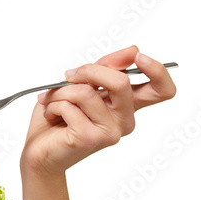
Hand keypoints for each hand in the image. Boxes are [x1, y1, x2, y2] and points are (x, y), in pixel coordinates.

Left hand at [20, 45, 176, 177]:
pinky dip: (53, 104)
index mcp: (127, 105)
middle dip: (91, 71)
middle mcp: (124, 120)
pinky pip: (70, 106)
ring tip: (52, 101)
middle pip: (122, 83)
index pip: (162, 90)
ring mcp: (110, 132)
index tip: (138, 56)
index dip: (157, 71)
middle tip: (69, 75)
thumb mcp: (81, 83)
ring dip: (61, 91)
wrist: (38, 149)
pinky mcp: (90, 138)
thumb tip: (132, 50)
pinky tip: (51, 115)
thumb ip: (106, 67)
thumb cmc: (58, 117)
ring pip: (87, 92)